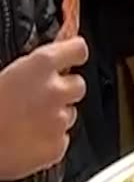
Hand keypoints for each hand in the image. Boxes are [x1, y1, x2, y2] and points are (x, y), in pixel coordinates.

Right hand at [0, 38, 88, 180]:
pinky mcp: (57, 146)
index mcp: (39, 65)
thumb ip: (36, 61)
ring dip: (54, 115)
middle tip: (37, 96)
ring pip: (69, 113)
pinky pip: (60, 138)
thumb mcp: (5, 72)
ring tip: (23, 119)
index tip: (70, 55)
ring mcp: (58, 121)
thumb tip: (67, 34)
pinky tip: (25, 137)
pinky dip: (48, 139)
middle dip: (63, 89)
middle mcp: (55, 91)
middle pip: (77, 85)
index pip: (78, 50)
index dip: (72, 53)